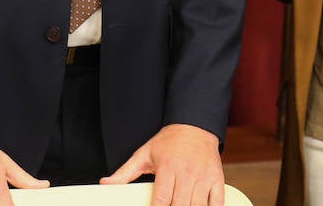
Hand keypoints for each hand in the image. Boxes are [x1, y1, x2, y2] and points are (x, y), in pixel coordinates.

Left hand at [101, 123, 224, 205]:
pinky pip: (217, 202)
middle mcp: (186, 171)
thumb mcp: (144, 154)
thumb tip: (106, 183)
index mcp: (167, 166)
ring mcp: (203, 176)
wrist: (195, 125)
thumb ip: (125, 172)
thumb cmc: (168, 141)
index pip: (161, 199)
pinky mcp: (217, 178)